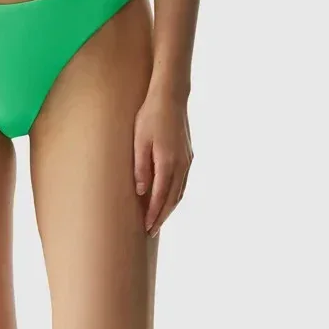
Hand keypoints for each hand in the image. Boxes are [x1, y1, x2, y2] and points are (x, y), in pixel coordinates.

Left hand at [133, 88, 192, 237]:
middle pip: (172, 199)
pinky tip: (168, 199)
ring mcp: (187, 160)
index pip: (160, 197)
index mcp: (168, 163)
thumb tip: (142, 192)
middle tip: (150, 232)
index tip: (146, 228)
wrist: (171, 97)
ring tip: (158, 220)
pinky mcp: (188, 155)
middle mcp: (181, 165)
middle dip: (161, 217)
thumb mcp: (139, 142)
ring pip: (179, 192)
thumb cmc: (150, 117)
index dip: (153, 215)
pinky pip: (182, 182)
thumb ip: (141, 168)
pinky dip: (175, 195)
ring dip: (169, 208)